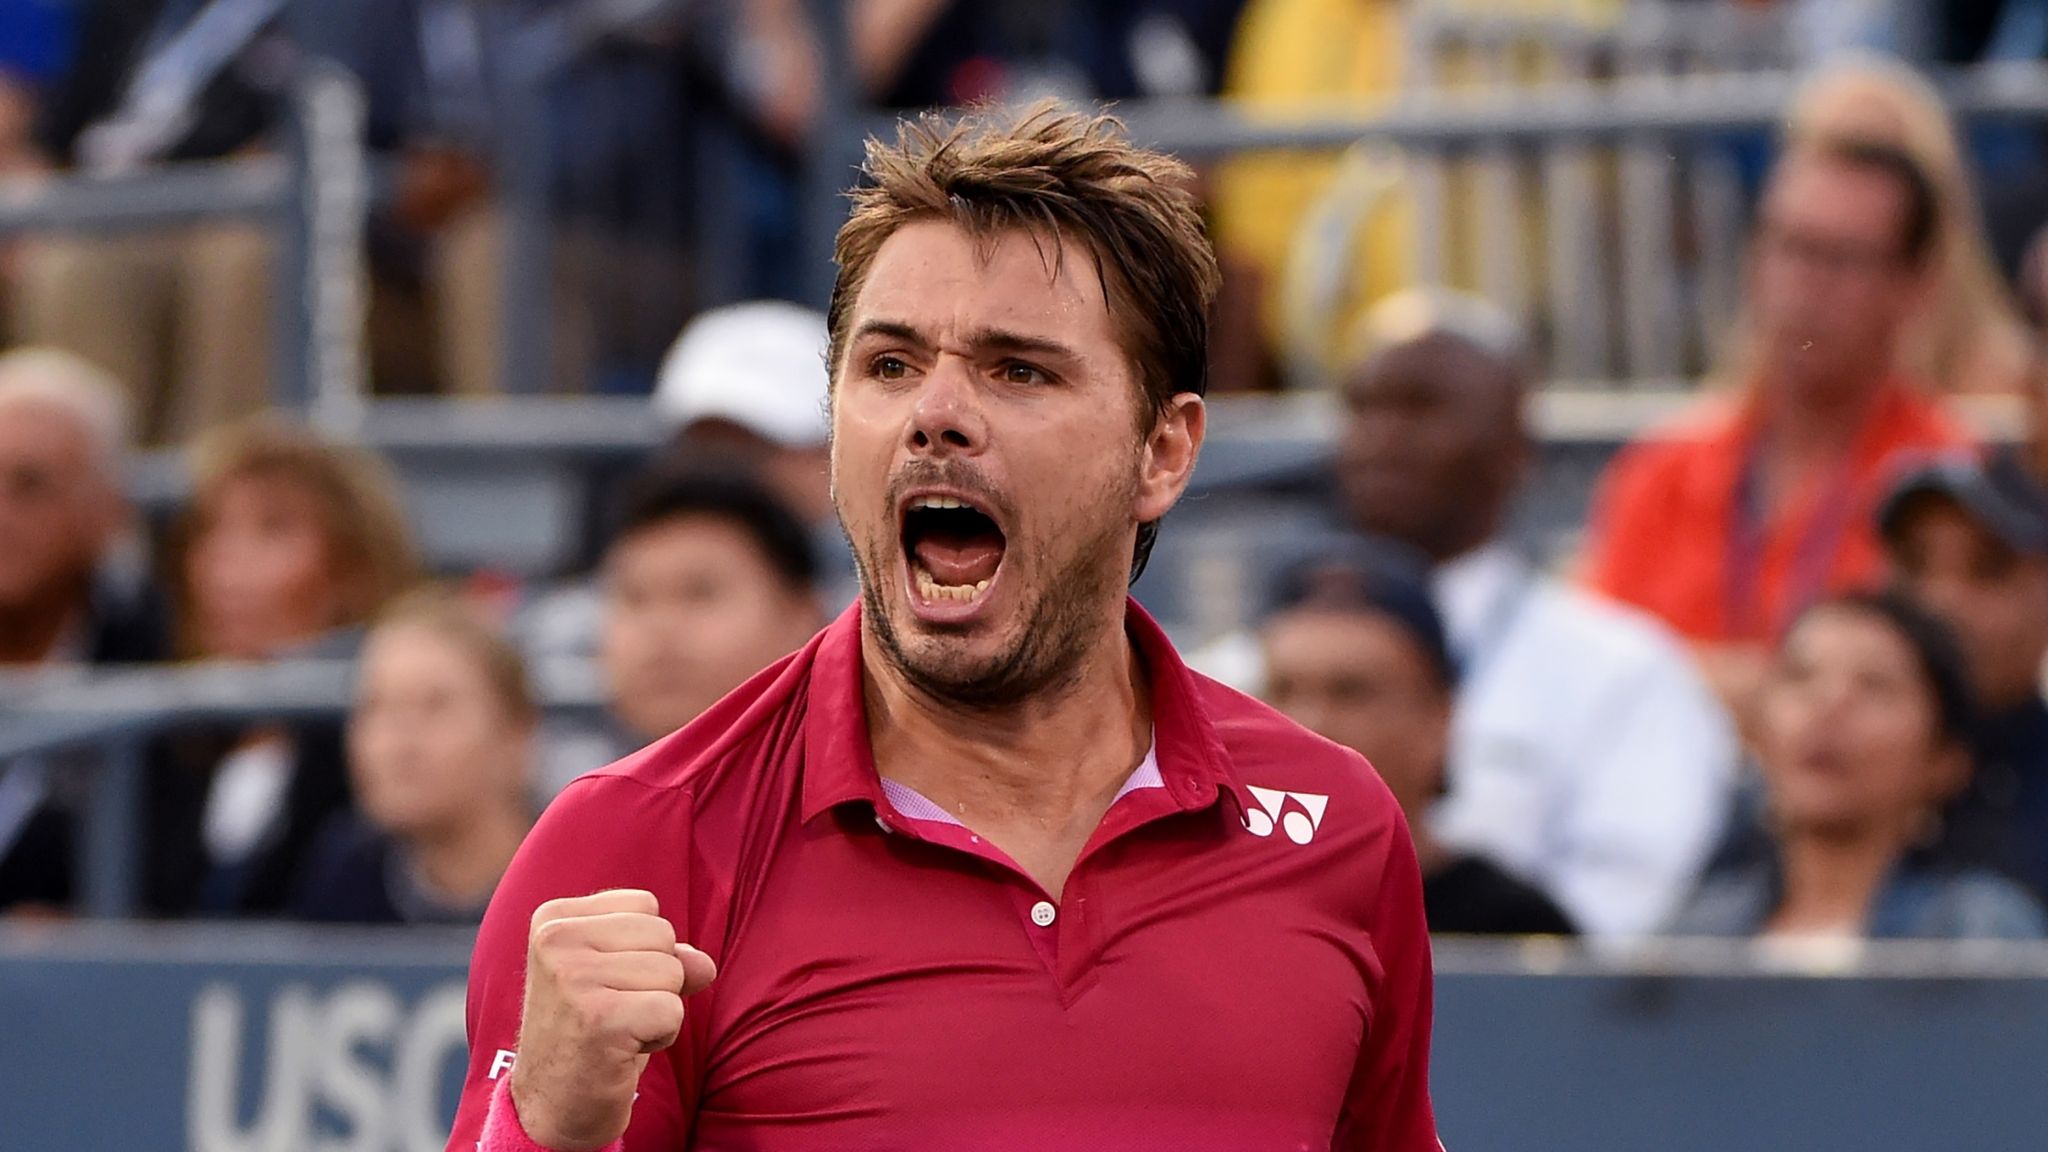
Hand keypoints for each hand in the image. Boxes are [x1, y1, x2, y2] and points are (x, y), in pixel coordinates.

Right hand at [510, 890, 717, 1150]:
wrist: (552, 1103)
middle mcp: (555, 940)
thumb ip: (664, 953)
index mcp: (553, 919)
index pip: (645, 905)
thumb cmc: (589, 1031)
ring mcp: (573, 979)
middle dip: (655, 980)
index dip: (643, 950)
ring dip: (658, 1008)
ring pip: (672, 972)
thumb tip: (704, 965)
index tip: (604, 984)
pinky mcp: (599, 1018)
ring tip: (617, 1029)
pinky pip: (672, 1010)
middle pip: (662, 935)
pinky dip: (661, 1035)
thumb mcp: (620, 976)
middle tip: (612, 1012)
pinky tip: (622, 1050)